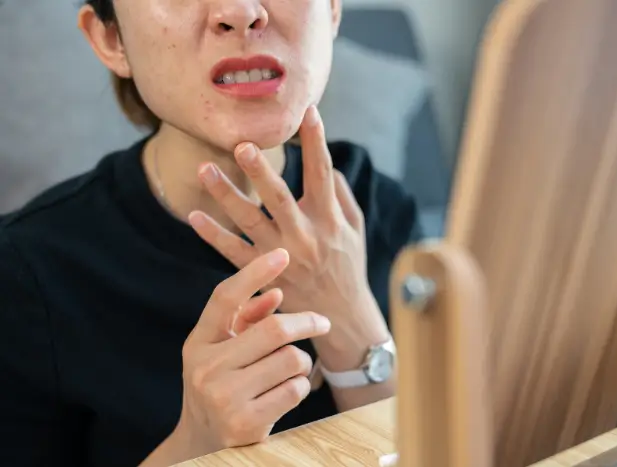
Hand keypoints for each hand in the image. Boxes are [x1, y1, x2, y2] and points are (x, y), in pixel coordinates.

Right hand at [173, 248, 330, 458]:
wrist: (202, 444)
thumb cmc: (220, 385)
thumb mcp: (222, 351)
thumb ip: (245, 321)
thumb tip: (276, 293)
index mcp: (198, 343)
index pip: (224, 299)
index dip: (254, 273)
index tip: (282, 254)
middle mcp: (206, 368)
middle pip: (273, 329)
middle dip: (306, 322)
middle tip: (322, 322)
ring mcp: (224, 397)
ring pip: (291, 359)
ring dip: (302, 362)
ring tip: (291, 371)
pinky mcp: (245, 423)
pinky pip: (295, 389)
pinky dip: (300, 386)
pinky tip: (286, 392)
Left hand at [189, 106, 389, 366]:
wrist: (341, 318)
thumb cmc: (348, 268)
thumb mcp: (355, 231)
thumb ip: (342, 196)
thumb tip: (328, 165)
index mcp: (329, 220)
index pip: (322, 174)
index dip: (316, 141)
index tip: (307, 111)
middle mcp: (305, 235)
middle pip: (279, 197)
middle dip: (260, 170)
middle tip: (241, 144)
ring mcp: (281, 256)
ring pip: (250, 221)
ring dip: (226, 195)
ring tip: (204, 170)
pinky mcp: (263, 275)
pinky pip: (232, 252)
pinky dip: (213, 235)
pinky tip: (194, 217)